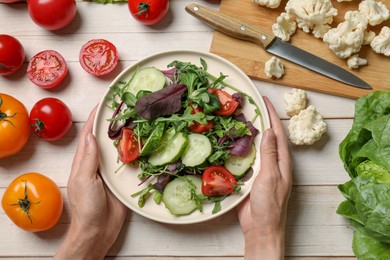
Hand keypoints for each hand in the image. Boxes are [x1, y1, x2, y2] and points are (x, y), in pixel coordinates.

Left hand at [55, 107, 127, 259]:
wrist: (98, 231)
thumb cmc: (86, 208)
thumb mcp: (83, 181)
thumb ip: (88, 159)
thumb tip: (92, 135)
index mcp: (85, 160)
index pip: (90, 133)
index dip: (97, 117)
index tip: (107, 101)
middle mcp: (99, 162)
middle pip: (108, 137)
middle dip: (117, 122)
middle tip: (130, 107)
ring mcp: (112, 171)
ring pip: (122, 148)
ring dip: (130, 136)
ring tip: (142, 121)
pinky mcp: (124, 180)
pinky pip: (132, 163)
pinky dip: (139, 153)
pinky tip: (149, 145)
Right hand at [237, 97, 292, 259]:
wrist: (261, 227)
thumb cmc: (269, 205)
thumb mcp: (270, 177)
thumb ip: (269, 155)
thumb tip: (269, 131)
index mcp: (282, 161)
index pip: (278, 132)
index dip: (272, 115)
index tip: (264, 100)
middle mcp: (274, 162)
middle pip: (269, 136)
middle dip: (262, 119)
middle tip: (251, 105)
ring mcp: (263, 169)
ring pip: (257, 145)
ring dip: (251, 132)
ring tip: (241, 118)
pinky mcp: (252, 176)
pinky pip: (247, 157)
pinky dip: (242, 147)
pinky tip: (234, 142)